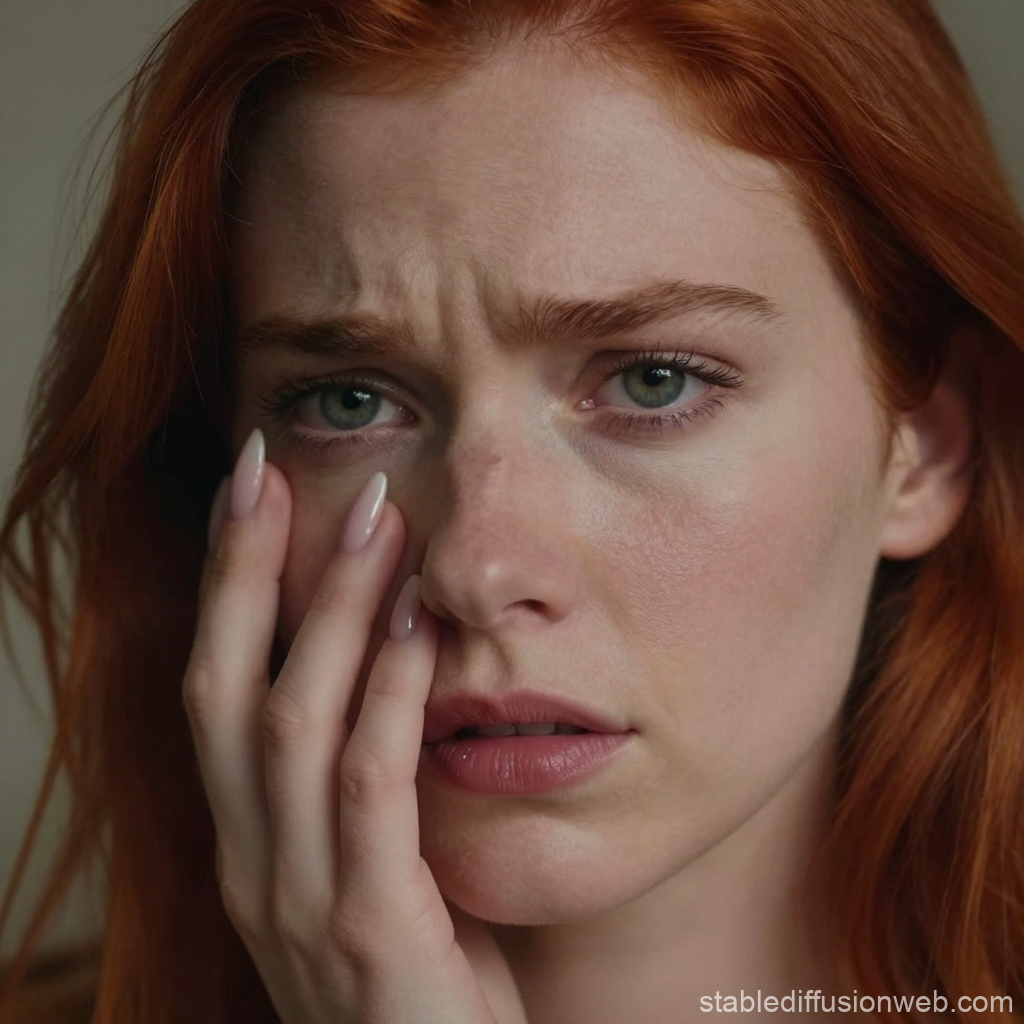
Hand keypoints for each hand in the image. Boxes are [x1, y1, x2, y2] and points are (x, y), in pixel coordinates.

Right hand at [182, 440, 528, 1023]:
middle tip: (270, 469)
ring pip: (290, 724)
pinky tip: (421, 623)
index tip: (247, 491)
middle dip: (245, 572)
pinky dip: (389, 696)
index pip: (216, 691)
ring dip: (333, 612)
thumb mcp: (378, 869)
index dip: (224, 586)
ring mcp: (297, 902)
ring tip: (376, 519)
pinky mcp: (366, 932)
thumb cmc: (425, 974)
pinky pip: (368, 787)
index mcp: (250, 845)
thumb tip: (392, 662)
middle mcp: (252, 866)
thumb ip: (364, 783)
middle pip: (224, 689)